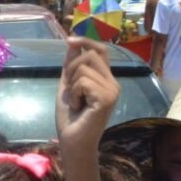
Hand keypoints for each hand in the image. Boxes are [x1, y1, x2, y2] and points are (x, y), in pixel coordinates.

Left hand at [56, 37, 118, 151]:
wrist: (73, 140)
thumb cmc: (70, 116)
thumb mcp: (68, 85)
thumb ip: (71, 65)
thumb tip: (72, 42)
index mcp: (105, 79)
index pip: (101, 50)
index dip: (86, 41)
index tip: (69, 39)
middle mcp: (113, 82)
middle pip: (90, 54)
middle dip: (72, 68)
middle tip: (71, 90)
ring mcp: (112, 90)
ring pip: (84, 67)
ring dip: (72, 85)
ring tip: (77, 101)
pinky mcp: (108, 97)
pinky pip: (83, 81)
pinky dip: (74, 94)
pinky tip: (79, 107)